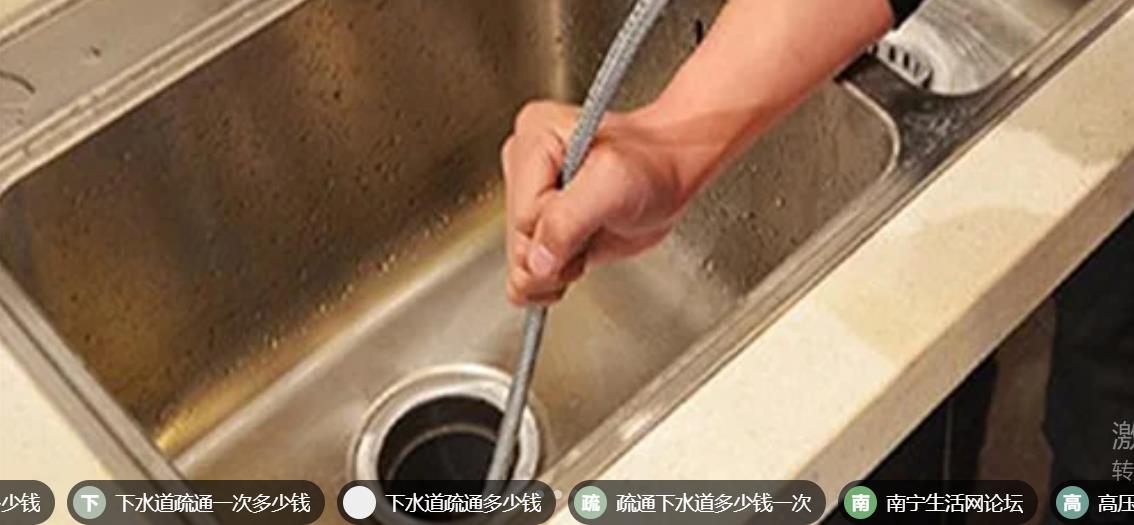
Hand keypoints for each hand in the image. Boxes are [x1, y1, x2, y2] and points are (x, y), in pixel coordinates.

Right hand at [501, 101, 691, 305]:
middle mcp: (523, 165)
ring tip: (589, 236)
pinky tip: (577, 255)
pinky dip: (554, 276)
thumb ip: (567, 222)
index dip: (560, 233)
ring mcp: (529, 196)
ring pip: (520, 262)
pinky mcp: (538, 222)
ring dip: (559, 266)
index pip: (524, 217)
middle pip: (518, 241)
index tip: (592, 220)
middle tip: (594, 230)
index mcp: (532, 140)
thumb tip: (536, 264)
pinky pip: (524, 272)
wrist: (671, 172)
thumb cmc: (652, 167)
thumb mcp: (612, 186)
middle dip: (559, 252)